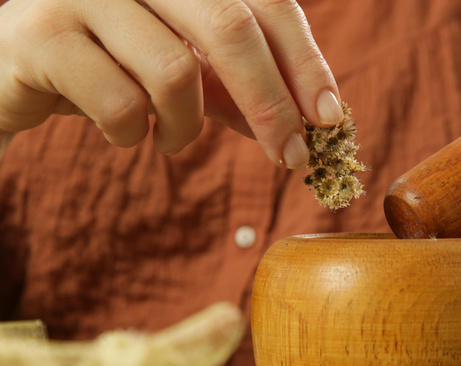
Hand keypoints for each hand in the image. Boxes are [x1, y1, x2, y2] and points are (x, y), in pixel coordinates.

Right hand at [0, 0, 342, 166]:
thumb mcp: (185, 71)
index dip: (304, 60)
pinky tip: (123, 133)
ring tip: (170, 138)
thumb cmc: (110, 64)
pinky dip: (134, 134)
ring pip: (175, 70)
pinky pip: (120, 102)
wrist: (14, 67)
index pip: (264, 0)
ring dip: (185, 126)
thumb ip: (238, 87)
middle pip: (231, 26)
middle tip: (292, 156)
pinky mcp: (41, 34)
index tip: (330, 116)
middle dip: (272, 103)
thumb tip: (308, 121)